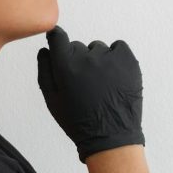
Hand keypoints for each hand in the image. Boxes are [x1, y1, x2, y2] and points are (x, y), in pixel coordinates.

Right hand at [36, 25, 144, 162]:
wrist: (111, 136)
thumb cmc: (78, 120)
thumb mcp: (52, 100)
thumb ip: (45, 71)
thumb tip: (45, 49)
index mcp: (65, 66)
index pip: (58, 36)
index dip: (57, 39)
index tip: (58, 43)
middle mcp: (86, 57)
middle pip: (77, 46)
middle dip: (77, 59)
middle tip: (84, 83)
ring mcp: (109, 58)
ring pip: (98, 49)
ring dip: (97, 60)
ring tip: (101, 84)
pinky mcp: (128, 60)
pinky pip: (118, 47)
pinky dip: (116, 57)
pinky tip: (114, 76)